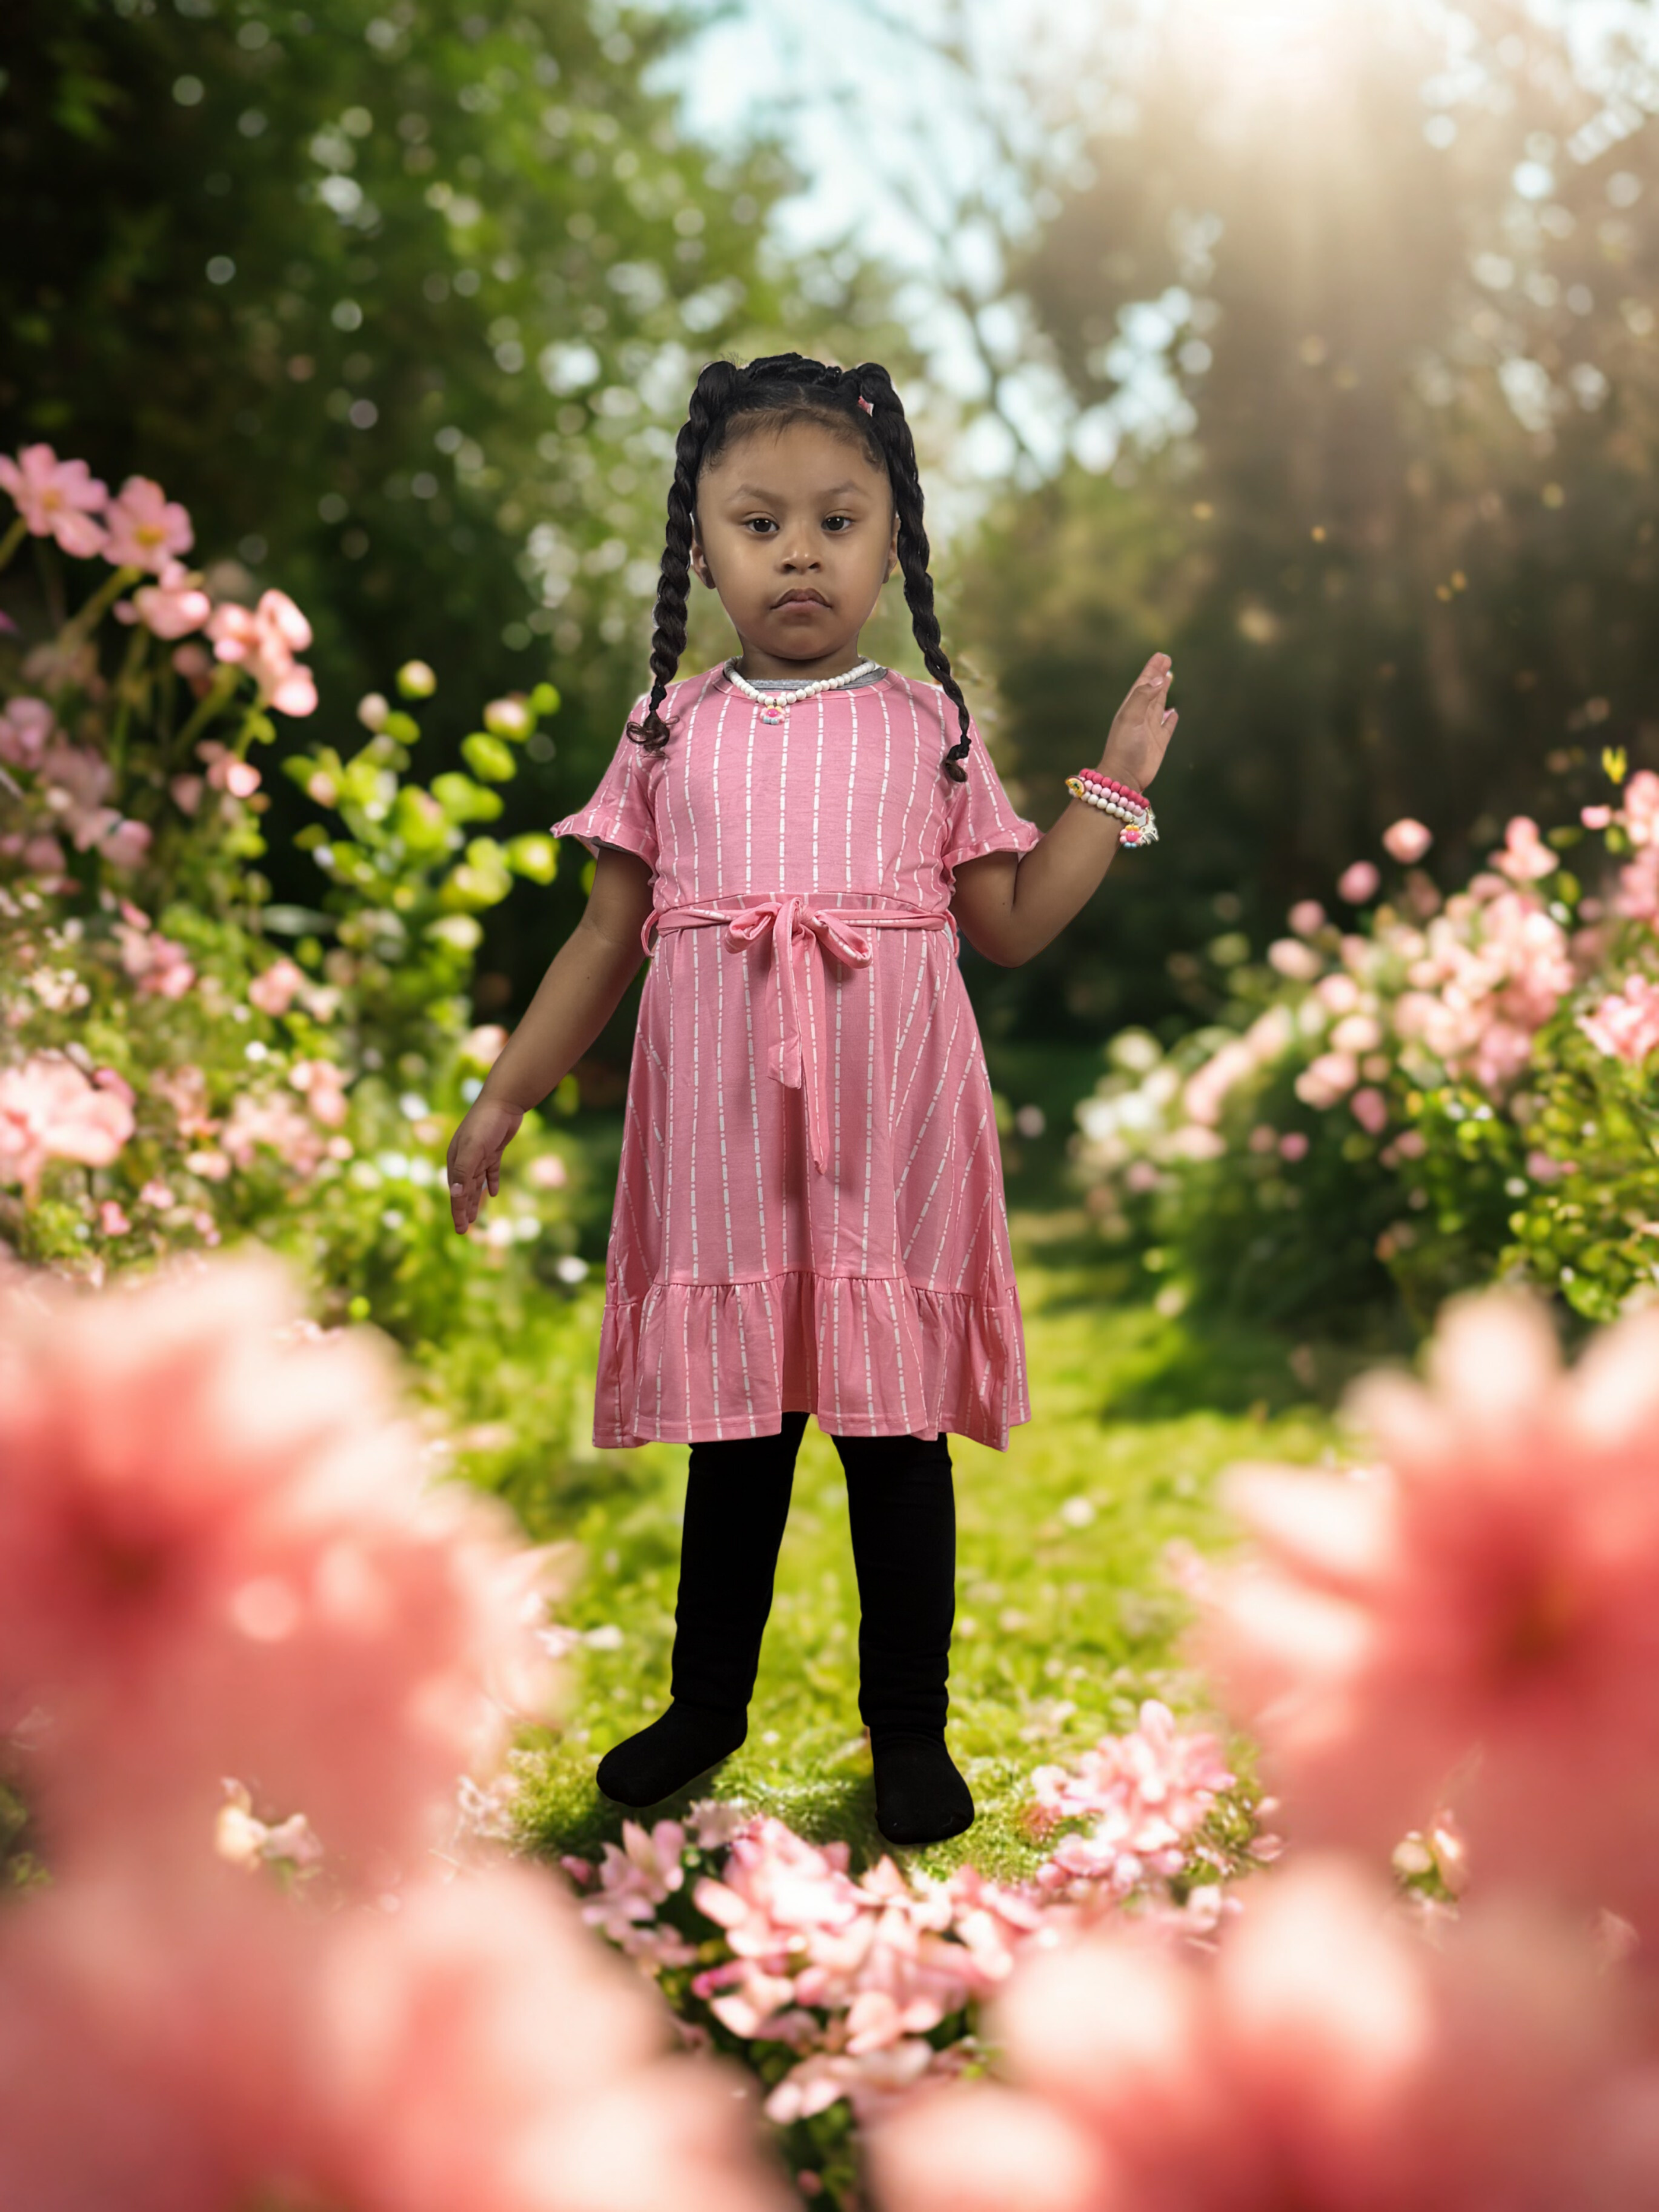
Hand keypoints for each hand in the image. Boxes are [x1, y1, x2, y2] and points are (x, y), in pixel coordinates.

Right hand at [446, 1093, 524, 1234]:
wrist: (504, 1101)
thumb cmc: (485, 1124)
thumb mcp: (473, 1148)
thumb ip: (463, 1171)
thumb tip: (454, 1195)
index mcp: (456, 1160)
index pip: (456, 1192)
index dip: (458, 1211)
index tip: (461, 1230)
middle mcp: (465, 1159)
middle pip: (464, 1190)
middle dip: (464, 1209)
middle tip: (465, 1229)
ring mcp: (479, 1154)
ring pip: (476, 1183)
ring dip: (475, 1199)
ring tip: (475, 1216)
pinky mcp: (494, 1149)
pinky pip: (491, 1171)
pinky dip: (491, 1182)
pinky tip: (493, 1193)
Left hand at [1098, 652, 1177, 793]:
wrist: (1124, 777)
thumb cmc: (1124, 747)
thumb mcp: (1130, 717)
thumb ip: (1143, 697)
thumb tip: (1159, 679)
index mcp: (1131, 707)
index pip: (1143, 683)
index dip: (1151, 669)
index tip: (1161, 656)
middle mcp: (1141, 716)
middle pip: (1152, 690)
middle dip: (1159, 675)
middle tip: (1166, 660)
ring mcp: (1150, 729)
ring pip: (1159, 705)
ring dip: (1164, 692)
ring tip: (1169, 678)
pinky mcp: (1159, 743)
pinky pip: (1167, 726)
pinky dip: (1170, 718)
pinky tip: (1173, 712)